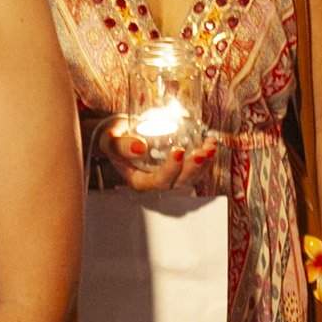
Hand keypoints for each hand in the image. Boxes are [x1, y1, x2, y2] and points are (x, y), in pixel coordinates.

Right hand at [89, 118, 224, 191]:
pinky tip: (210, 142)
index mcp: (140, 182)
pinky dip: (206, 158)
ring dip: (205, 164)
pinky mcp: (180, 170)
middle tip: (203, 150)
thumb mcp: (110, 141)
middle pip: (180, 184)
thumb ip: (121, 145)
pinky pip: (197, 170)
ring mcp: (170, 178)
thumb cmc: (115, 140)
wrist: (122, 137)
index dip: (171, 170)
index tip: (177, 150)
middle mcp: (157, 185)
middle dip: (194, 168)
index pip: (158, 182)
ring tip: (210, 145)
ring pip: (192, 179)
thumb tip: (139, 147)